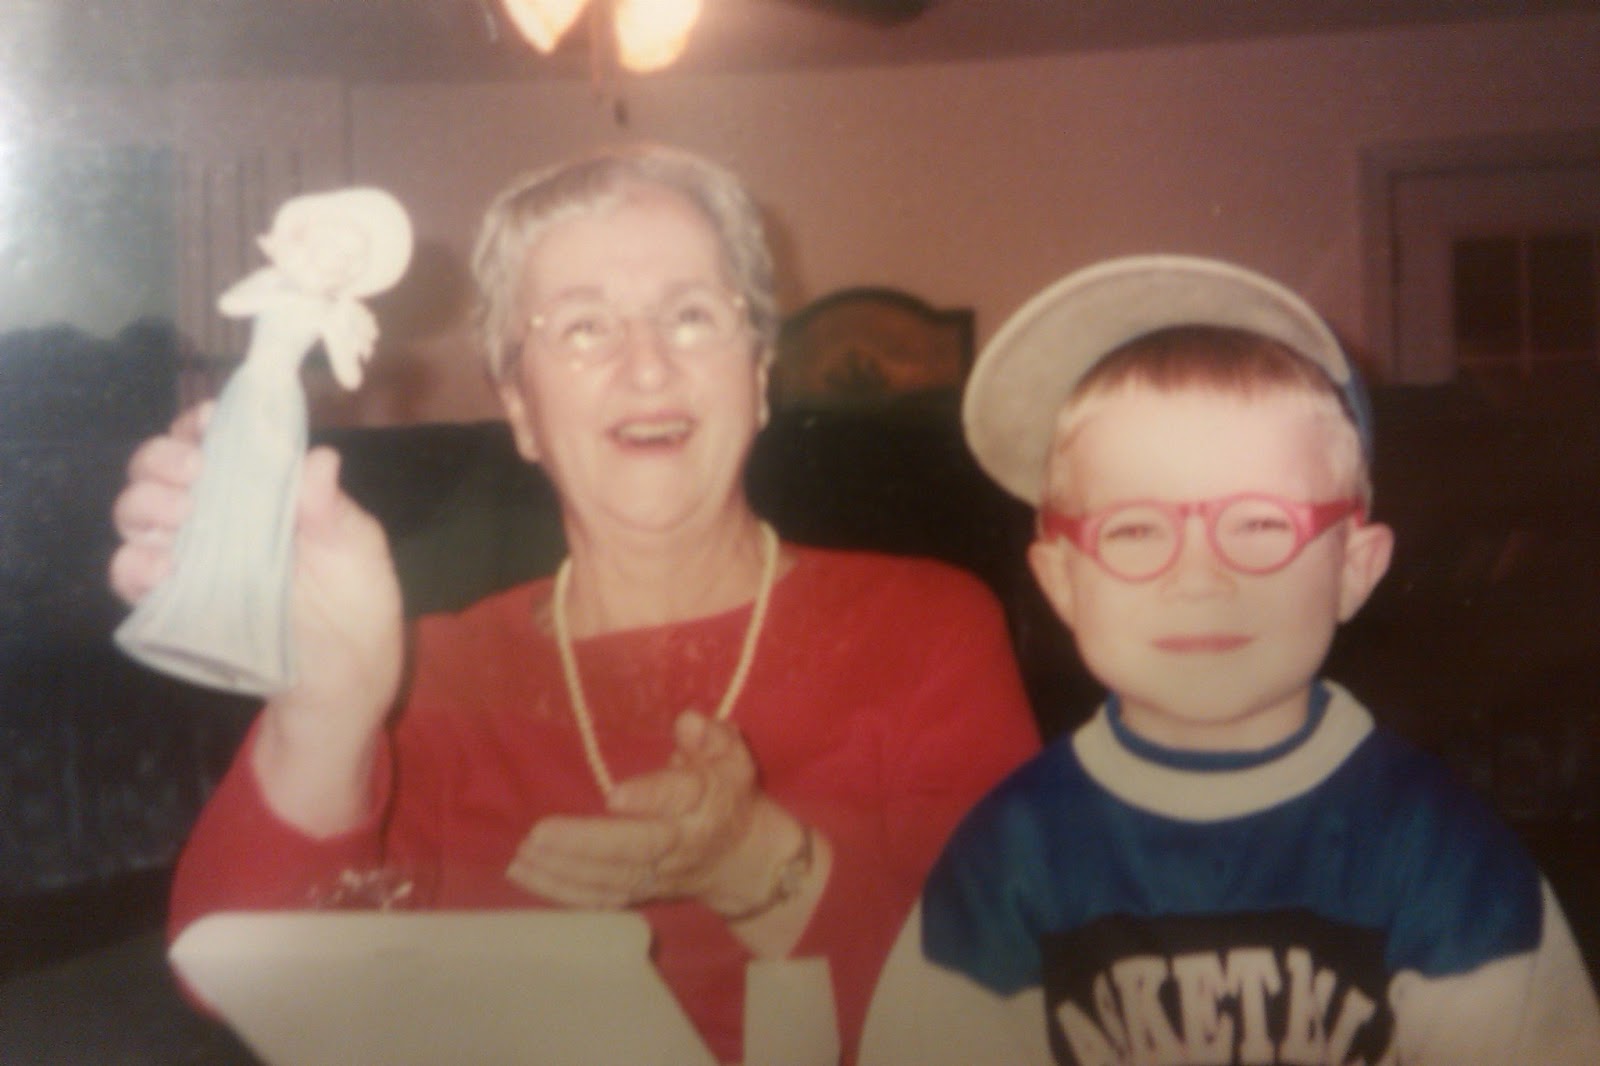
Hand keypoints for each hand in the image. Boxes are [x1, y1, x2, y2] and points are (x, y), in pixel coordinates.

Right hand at [109, 405, 403, 832]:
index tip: (210, 421)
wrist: (343, 680)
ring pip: (134, 512)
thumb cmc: (357, 604)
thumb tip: (320, 458)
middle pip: (158, 467)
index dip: (202, 422)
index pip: (215, 439)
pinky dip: (135, 565)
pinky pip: (128, 575)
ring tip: (184, 517)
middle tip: (196, 474)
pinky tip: (165, 568)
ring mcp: (189, 557)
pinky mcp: (172, 602)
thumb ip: (333, 510)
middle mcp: (217, 514)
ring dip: (146, 505)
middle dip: (165, 459)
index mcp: (262, 489)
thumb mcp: (358, 552)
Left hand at [506, 712, 795, 913]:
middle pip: (635, 847)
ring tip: (521, 856)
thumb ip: (710, 736)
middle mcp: (682, 843)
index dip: (649, 797)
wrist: (743, 860)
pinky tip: (525, 877)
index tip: (613, 796)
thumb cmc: (727, 793)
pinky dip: (562, 892)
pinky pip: (600, 900)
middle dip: (585, 844)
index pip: (679, 798)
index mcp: (707, 801)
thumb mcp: (731, 755)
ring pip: (611, 879)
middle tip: (539, 834)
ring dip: (562, 871)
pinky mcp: (641, 893)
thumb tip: (688, 722)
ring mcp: (660, 875)